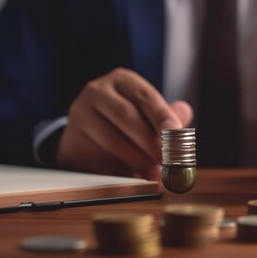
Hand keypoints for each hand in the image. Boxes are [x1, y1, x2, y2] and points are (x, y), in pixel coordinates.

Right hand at [56, 67, 192, 179]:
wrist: (88, 136)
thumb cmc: (128, 121)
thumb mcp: (148, 112)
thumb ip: (168, 115)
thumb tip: (184, 112)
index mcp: (122, 80)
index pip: (145, 96)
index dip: (162, 115)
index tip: (176, 133)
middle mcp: (97, 91)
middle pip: (126, 116)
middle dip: (151, 140)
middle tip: (170, 160)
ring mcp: (80, 115)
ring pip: (111, 138)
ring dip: (138, 159)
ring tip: (157, 173)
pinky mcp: (72, 141)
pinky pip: (97, 157)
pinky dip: (119, 170)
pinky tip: (135, 177)